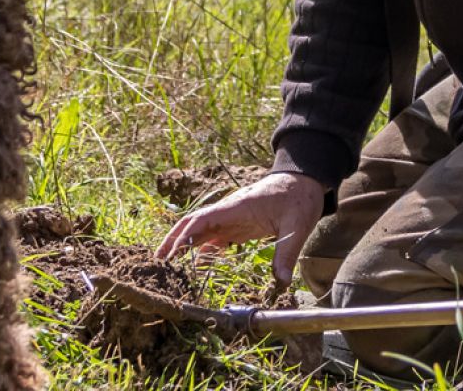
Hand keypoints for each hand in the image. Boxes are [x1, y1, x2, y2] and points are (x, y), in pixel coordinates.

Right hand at [155, 171, 324, 282]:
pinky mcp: (238, 225)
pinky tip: (197, 267)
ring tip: (170, 268)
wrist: (304, 181)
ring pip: (200, 232)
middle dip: (173, 241)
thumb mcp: (297, 225)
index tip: (171, 255)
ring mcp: (231, 218)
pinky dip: (202, 251)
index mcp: (236, 207)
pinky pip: (214, 238)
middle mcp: (228, 211)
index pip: (202, 220)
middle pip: (192, 224)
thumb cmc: (299, 198)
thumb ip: (286, 254)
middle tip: (157, 262)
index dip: (184, 237)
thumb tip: (282, 282)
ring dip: (184, 247)